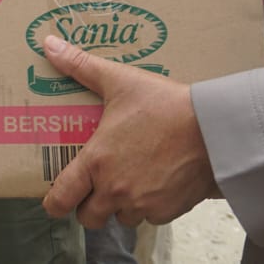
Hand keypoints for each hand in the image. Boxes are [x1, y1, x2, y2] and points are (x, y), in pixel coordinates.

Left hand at [39, 35, 217, 228]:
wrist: (214, 129)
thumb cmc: (164, 105)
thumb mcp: (119, 81)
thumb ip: (80, 66)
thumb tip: (49, 44)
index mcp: (96, 162)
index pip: (62, 199)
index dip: (54, 203)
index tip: (55, 199)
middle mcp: (115, 190)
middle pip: (89, 218)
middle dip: (88, 205)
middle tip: (93, 187)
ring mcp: (142, 204)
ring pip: (121, 219)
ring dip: (119, 206)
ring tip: (126, 181)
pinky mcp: (168, 210)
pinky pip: (150, 218)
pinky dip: (149, 207)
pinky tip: (153, 183)